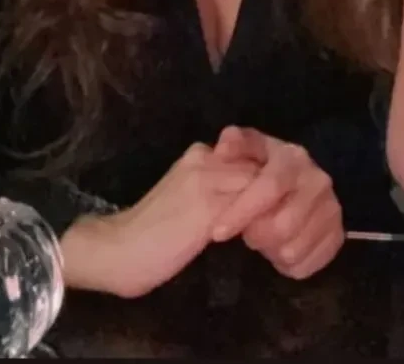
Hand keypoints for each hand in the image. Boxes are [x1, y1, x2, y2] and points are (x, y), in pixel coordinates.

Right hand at [61, 142, 259, 296]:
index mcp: (200, 153)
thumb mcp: (190, 195)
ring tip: (274, 231)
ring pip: (257, 185)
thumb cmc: (154, 230)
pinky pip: (248, 210)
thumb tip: (255, 194)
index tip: (278, 202)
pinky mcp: (207, 208)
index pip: (251, 155)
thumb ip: (218, 186)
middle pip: (259, 166)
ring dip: (271, 208)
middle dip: (275, 192)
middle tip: (284, 217)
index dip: (267, 180)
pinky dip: (259, 224)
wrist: (119, 248)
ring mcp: (205, 180)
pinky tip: (258, 241)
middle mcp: (204, 158)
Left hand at [211, 126, 343, 279]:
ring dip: (271, 251)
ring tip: (265, 238)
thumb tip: (223, 150)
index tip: (217, 233)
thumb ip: (235, 144)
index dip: (242, 212)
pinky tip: (280, 248)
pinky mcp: (338, 236)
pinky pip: (305, 266)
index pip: (269, 187)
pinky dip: (286, 264)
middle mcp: (318, 182)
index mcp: (294, 158)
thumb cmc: (265, 166)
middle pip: (282, 226)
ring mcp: (332, 209)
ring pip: (292, 250)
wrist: (298, 181)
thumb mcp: (249, 147)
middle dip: (255, 236)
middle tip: (247, 232)